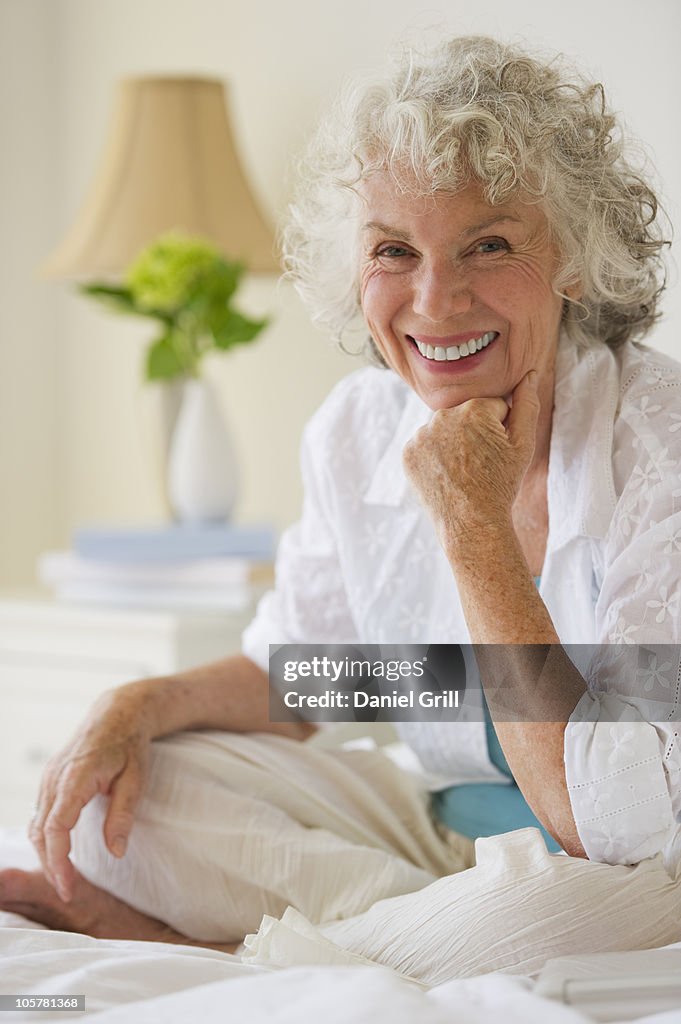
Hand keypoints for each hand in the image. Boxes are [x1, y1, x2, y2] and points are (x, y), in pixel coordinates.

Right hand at [29, 685, 153, 902]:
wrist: (118, 713)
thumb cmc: (130, 745)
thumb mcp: (136, 779)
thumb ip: (123, 815)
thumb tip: (116, 852)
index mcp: (75, 777)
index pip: (56, 827)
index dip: (58, 861)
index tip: (68, 887)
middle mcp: (54, 777)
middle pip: (41, 831)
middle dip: (50, 866)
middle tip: (68, 893)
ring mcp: (48, 777)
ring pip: (36, 824)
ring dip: (46, 854)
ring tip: (65, 879)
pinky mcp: (50, 779)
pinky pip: (40, 813)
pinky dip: (46, 837)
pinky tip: (59, 853)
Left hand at [402, 371, 539, 542]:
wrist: (471, 523)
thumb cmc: (502, 484)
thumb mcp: (524, 444)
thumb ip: (527, 404)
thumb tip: (531, 374)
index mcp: (474, 409)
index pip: (491, 407)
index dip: (499, 430)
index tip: (496, 453)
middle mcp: (442, 416)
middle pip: (465, 416)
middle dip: (474, 433)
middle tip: (480, 464)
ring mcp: (421, 435)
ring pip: (444, 429)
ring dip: (453, 443)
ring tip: (462, 470)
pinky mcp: (408, 453)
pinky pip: (425, 445)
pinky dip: (434, 456)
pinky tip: (445, 474)